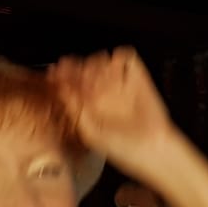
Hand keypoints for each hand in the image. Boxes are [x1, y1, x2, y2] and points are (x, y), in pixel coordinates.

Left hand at [49, 49, 180, 180]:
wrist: (151, 149)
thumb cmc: (122, 149)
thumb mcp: (90, 132)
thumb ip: (75, 109)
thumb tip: (61, 88)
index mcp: (89, 105)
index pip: (72, 83)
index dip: (63, 76)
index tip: (56, 72)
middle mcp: (104, 93)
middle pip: (85, 69)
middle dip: (77, 68)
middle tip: (72, 69)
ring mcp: (121, 85)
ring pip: (103, 61)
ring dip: (96, 62)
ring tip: (94, 72)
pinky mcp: (138, 80)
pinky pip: (127, 59)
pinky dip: (120, 57)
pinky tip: (114, 65)